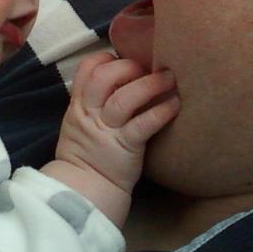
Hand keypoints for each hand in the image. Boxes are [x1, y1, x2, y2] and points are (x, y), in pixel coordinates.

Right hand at [57, 52, 179, 194]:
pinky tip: (174, 105)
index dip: (106, 59)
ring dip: (149, 85)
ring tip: (169, 79)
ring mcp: (107, 130)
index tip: (122, 59)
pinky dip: (160, 112)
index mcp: (79, 105)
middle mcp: (90, 113)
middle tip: (148, 68)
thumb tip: (120, 80)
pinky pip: (143, 125)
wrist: (86, 192)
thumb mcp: (80, 124)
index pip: (86, 69)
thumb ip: (93, 102)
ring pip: (124, 99)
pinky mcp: (125, 147)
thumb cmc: (88, 156)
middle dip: (128, 67)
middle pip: (103, 77)